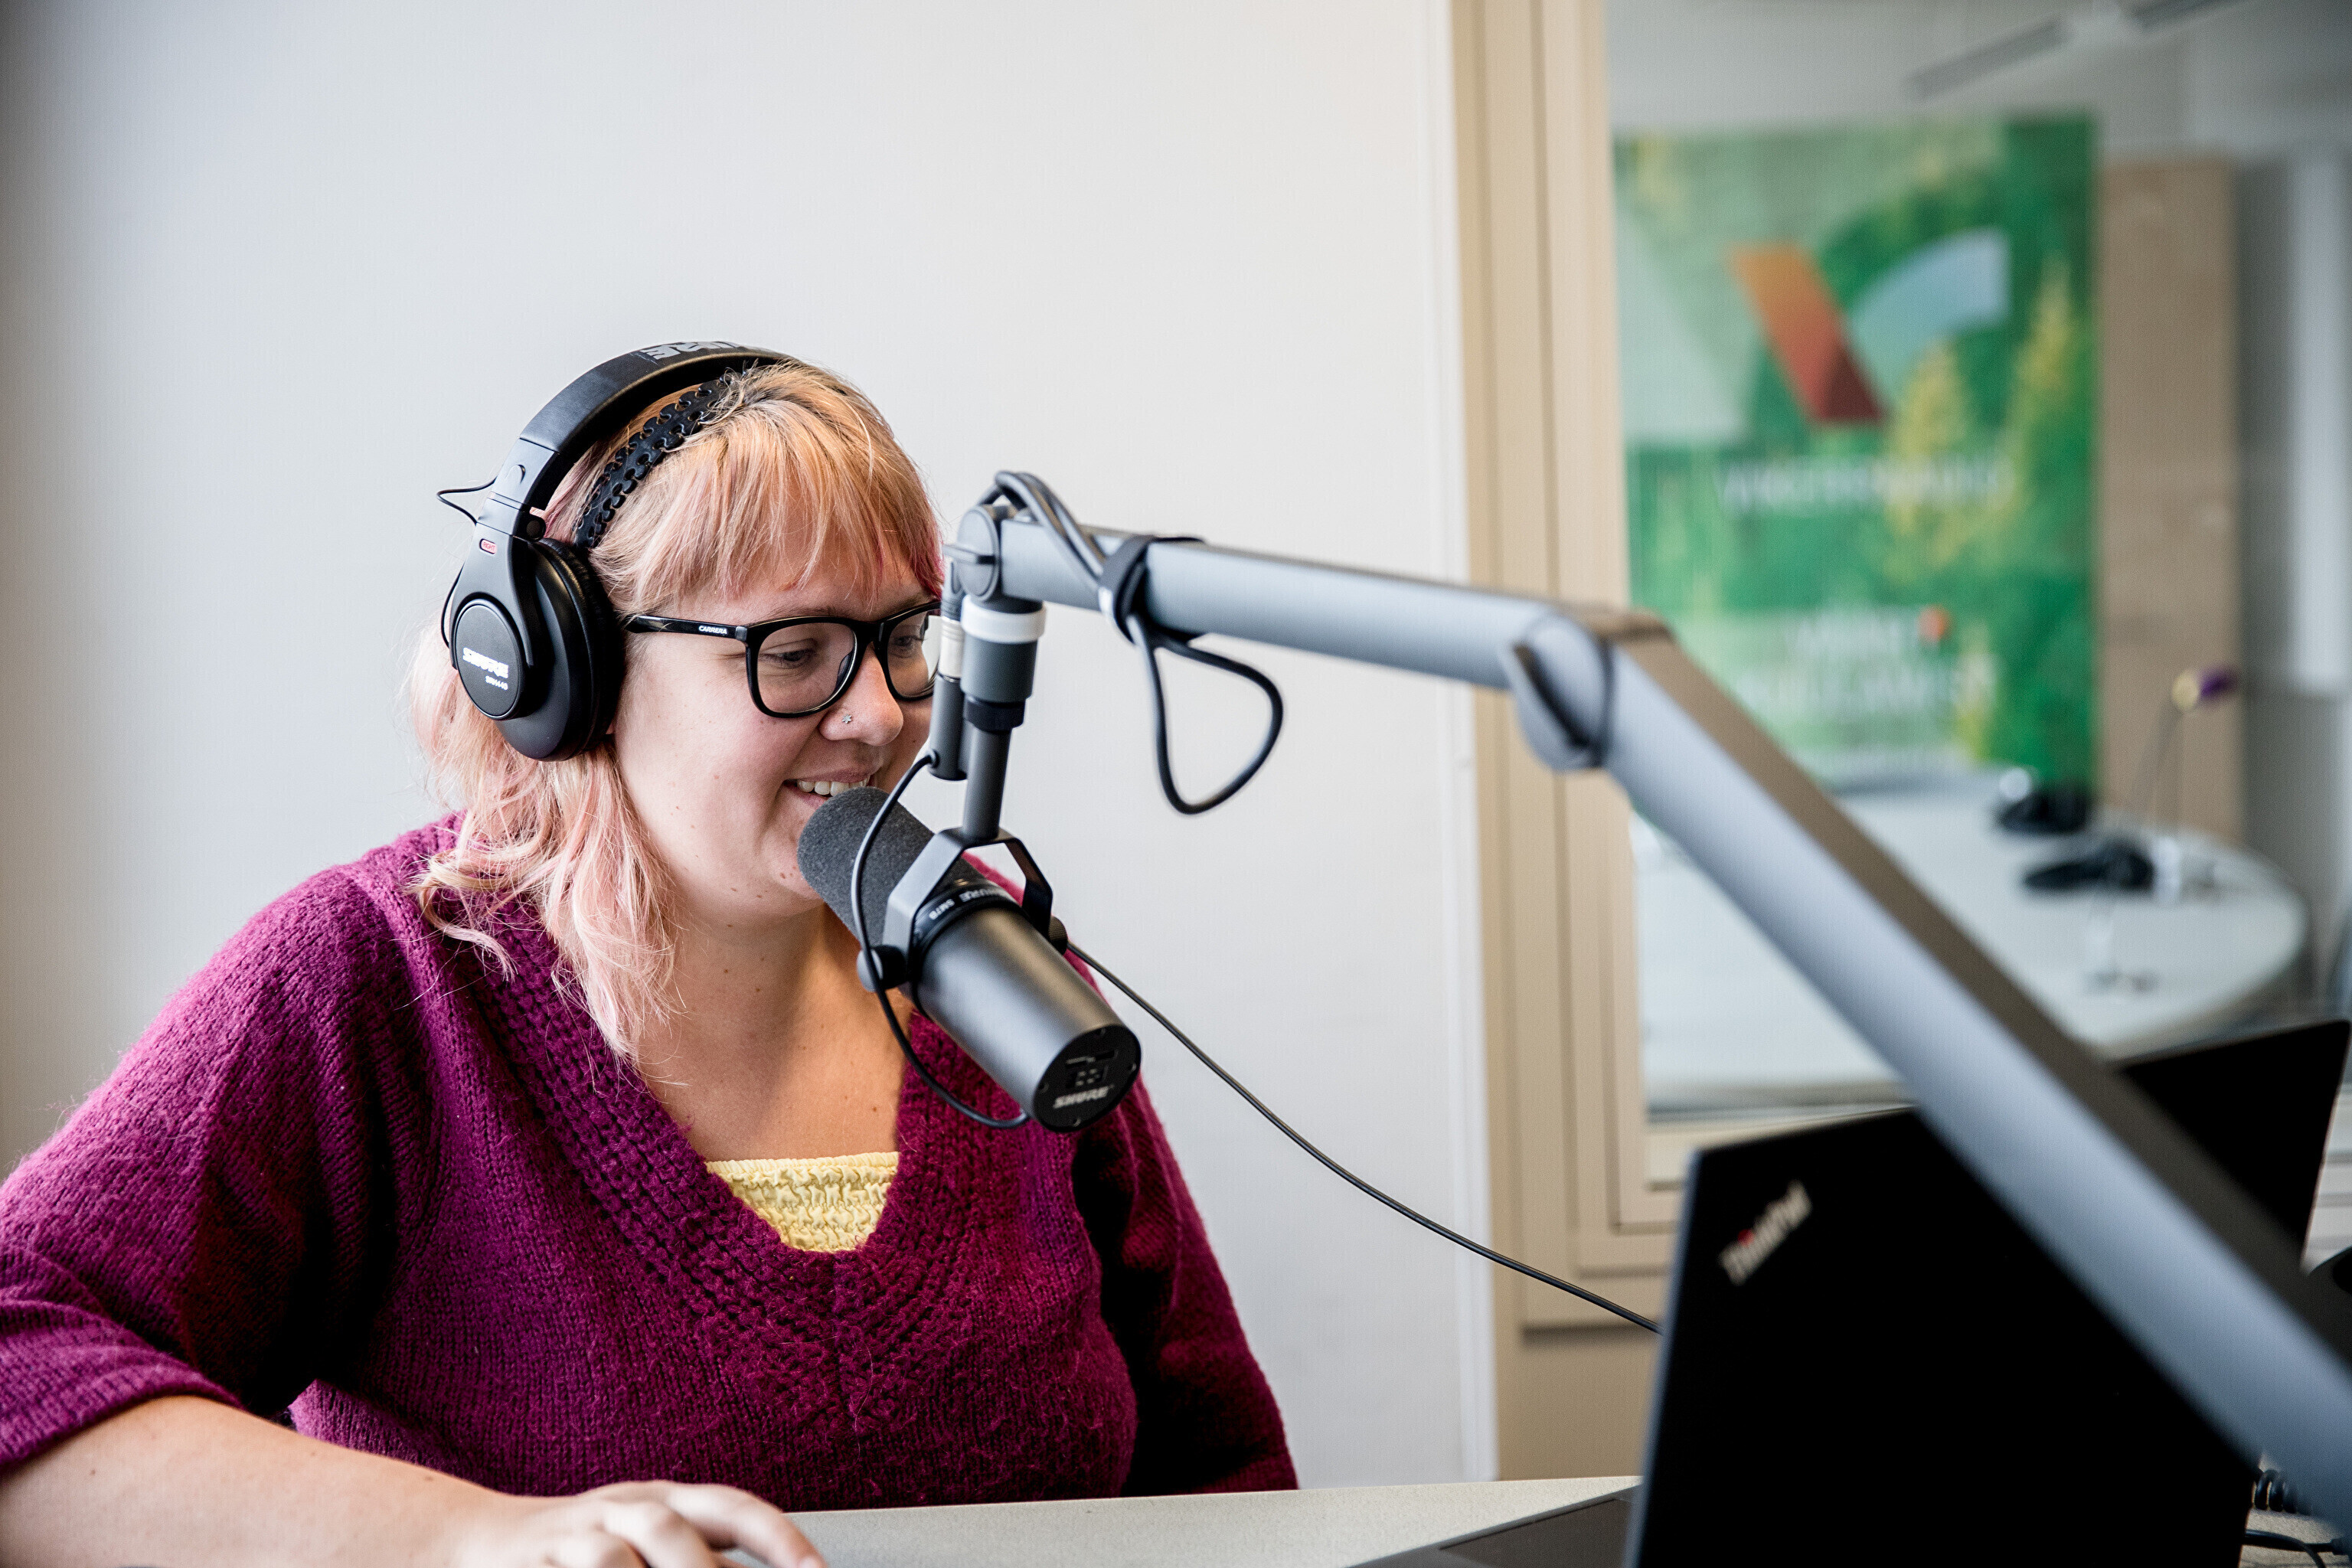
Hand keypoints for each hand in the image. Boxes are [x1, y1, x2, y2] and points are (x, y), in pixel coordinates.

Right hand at [450, 1481, 821, 1567]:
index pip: (734, 1508)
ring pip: (614, 1557)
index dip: (778, 1539)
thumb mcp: (648, 1542)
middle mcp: (624, 1507)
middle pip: (672, 1528)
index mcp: (668, 1499)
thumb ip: (704, 1560)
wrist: (477, 1541)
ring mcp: (573, 1535)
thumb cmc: (586, 1550)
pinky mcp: (532, 1564)